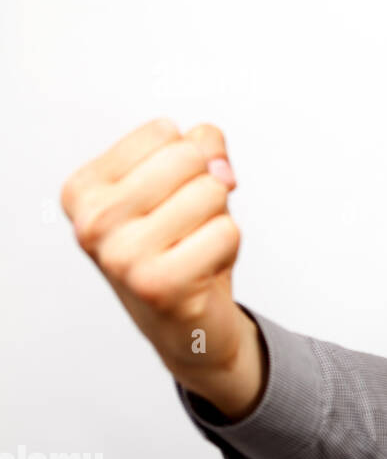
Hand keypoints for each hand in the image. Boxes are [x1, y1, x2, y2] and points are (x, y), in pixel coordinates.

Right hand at [61, 117, 264, 418]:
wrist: (187, 325)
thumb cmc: (183, 246)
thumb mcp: (185, 184)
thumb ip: (201, 148)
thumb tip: (216, 159)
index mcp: (85, 189)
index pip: (165, 132)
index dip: (191, 161)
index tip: (172, 199)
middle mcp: (92, 221)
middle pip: (190, 158)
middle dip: (209, 187)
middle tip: (191, 226)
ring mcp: (120, 255)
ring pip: (211, 192)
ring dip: (219, 220)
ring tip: (195, 248)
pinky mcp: (158, 285)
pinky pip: (226, 231)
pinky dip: (228, 248)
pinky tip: (203, 271)